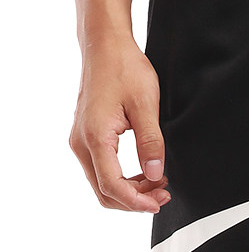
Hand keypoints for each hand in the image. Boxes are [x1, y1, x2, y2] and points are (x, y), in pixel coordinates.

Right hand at [69, 34, 170, 211]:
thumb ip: (150, 141)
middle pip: (103, 191)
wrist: (105, 47)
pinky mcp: (87, 136)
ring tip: (159, 183)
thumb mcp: (146, 105)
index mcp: (95, 137)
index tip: (158, 204)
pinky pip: (102, 168)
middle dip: (134, 200)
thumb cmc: (125, 69)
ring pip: (102, 182)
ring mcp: (81, 140)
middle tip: (164, 195)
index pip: (112, 185)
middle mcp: (81, 143)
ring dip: (130, 190)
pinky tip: (146, 172)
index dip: (136, 201)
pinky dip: (123, 177)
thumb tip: (155, 174)